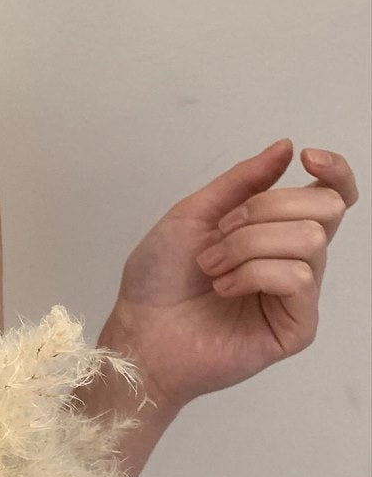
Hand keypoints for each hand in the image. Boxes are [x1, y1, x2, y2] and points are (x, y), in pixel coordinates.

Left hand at [107, 141, 358, 414]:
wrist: (141, 329)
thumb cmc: (160, 277)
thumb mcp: (195, 213)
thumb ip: (242, 180)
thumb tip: (284, 148)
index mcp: (274, 229)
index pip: (331, 195)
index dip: (335, 171)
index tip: (307, 158)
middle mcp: (293, 258)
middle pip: (325, 207)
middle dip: (266, 207)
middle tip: (221, 231)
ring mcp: (298, 294)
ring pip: (310, 239)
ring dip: (248, 244)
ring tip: (212, 267)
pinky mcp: (298, 326)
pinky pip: (299, 278)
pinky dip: (254, 273)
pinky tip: (224, 288)